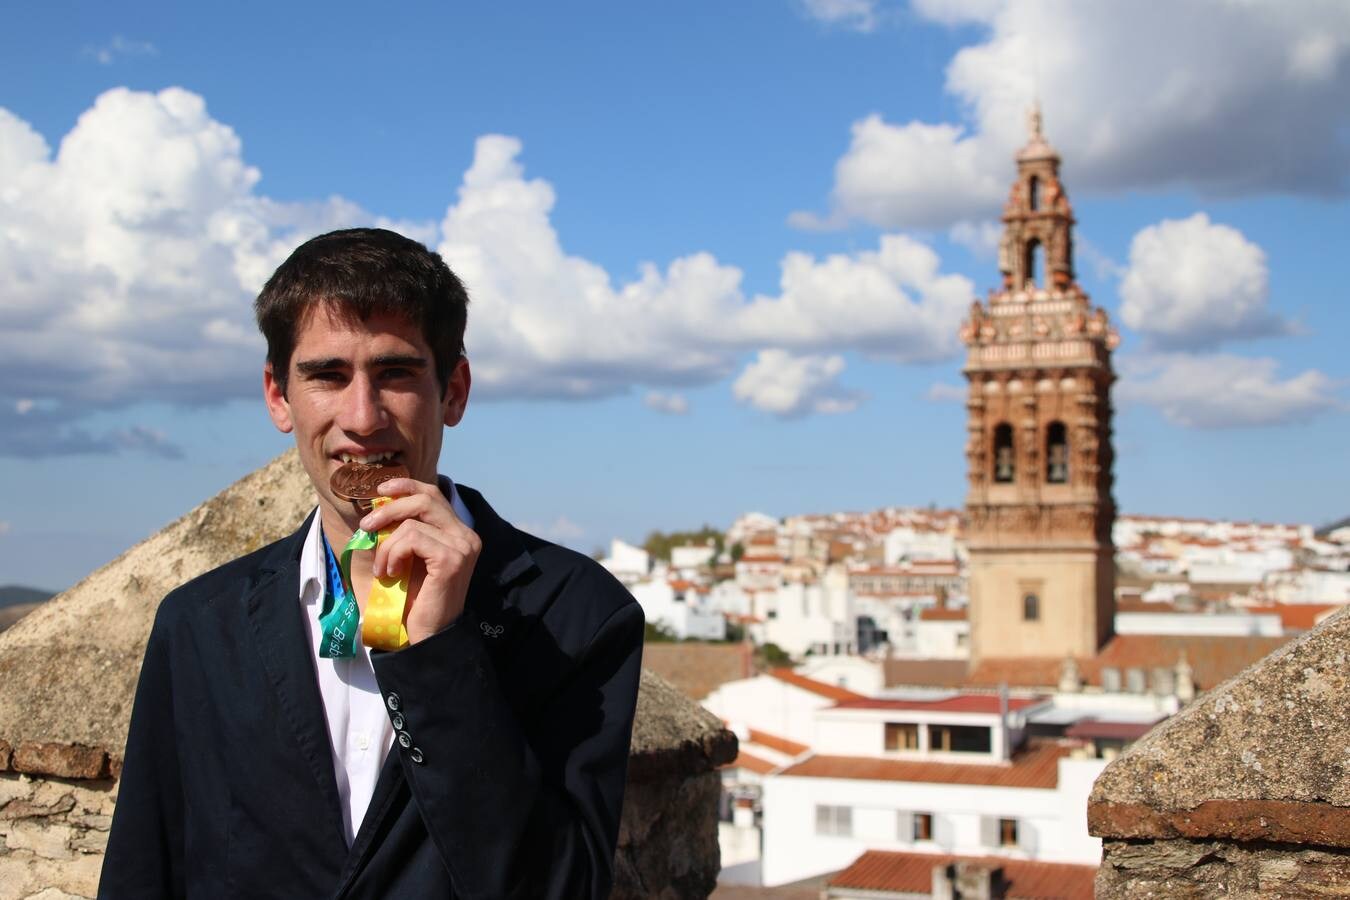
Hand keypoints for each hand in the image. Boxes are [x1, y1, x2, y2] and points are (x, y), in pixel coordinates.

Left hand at [359, 478, 481, 644]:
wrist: (425, 635)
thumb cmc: (413, 599)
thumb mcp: (404, 558)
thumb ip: (400, 532)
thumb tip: (379, 506)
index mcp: (458, 533)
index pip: (434, 494)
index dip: (407, 486)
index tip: (382, 491)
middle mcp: (465, 535)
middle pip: (425, 498)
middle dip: (390, 509)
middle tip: (367, 526)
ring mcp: (462, 546)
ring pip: (412, 522)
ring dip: (387, 545)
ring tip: (384, 569)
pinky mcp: (451, 558)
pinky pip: (411, 539)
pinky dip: (393, 554)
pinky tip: (392, 573)